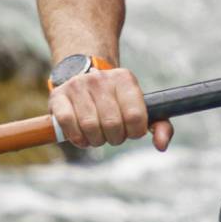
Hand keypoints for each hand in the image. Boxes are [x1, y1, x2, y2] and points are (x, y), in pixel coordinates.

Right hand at [49, 64, 171, 151]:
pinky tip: (81, 135)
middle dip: (114, 138)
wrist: (84, 75)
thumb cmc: (117, 100)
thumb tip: (161, 146)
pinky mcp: (58, 96)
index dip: (134, 132)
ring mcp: (78, 86)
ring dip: (96, 140)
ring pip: (90, 126)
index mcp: (124, 79)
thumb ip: (160, 126)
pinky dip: (77, 137)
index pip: (136, 117)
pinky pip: (68, 123)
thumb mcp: (140, 106)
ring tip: (97, 134)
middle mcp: (101, 79)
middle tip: (112, 134)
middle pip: (112, 125)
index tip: (131, 131)